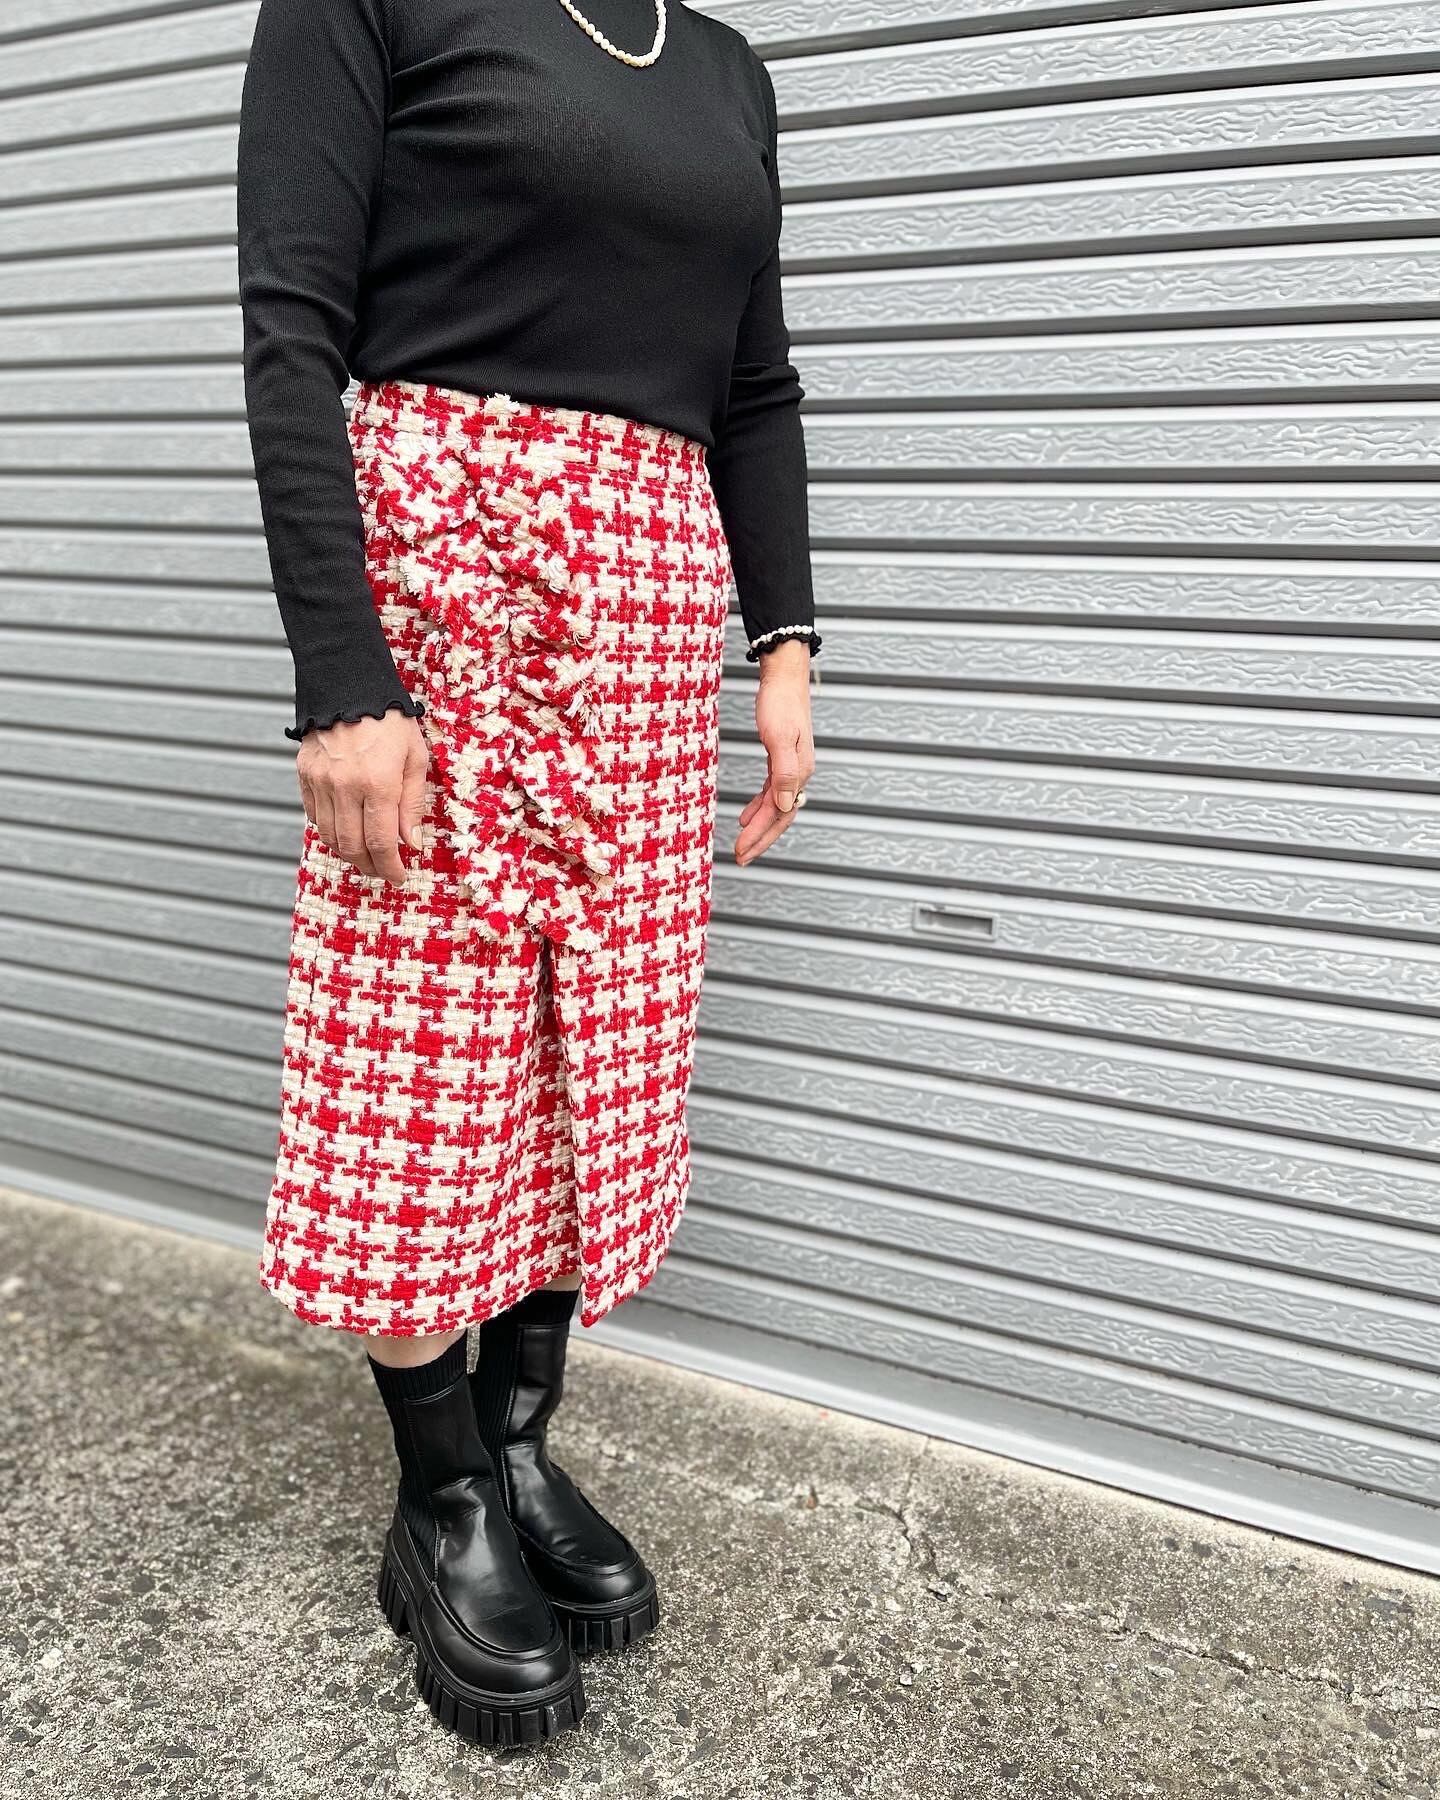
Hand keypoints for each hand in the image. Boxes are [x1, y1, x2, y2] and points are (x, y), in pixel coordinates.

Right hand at [296, 711, 429, 885]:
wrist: (350, 686)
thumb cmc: (390, 720)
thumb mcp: (415, 758)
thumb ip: (412, 804)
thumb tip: (411, 843)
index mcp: (378, 782)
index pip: (381, 842)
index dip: (390, 867)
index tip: (398, 876)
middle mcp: (345, 786)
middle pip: (352, 846)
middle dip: (370, 866)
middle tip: (383, 870)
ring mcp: (321, 781)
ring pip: (330, 836)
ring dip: (349, 853)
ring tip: (367, 855)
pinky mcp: (305, 775)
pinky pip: (315, 817)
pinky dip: (330, 831)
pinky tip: (347, 830)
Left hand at [735, 640, 815, 866]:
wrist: (784, 676)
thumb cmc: (779, 702)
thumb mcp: (779, 737)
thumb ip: (784, 772)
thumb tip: (784, 805)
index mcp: (800, 771)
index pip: (781, 814)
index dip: (761, 836)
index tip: (742, 852)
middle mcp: (799, 772)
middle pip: (780, 815)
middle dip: (761, 839)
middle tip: (741, 858)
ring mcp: (792, 766)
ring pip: (776, 806)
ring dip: (760, 826)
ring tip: (743, 844)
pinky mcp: (782, 758)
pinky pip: (772, 791)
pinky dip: (760, 807)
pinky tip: (747, 816)